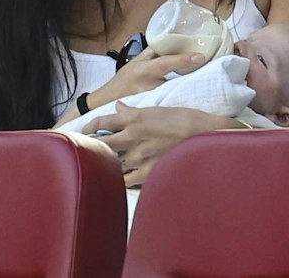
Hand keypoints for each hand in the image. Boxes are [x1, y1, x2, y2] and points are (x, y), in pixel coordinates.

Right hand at [87, 47, 205, 109]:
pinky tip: (189, 102)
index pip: (165, 62)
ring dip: (186, 90)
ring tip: (204, 87)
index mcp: (142, 70)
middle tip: (209, 71)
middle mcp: (146, 85)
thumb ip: (152, 52)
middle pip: (173, 80)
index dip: (182, 59)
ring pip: (172, 94)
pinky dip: (177, 101)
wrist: (103, 104)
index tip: (200, 57)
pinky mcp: (151, 111)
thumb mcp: (134, 63)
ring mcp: (149, 101)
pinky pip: (167, 105)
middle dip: (190, 76)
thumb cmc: (121, 81)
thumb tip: (170, 39)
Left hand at [96, 105, 241, 185]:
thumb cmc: (183, 118)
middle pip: (101, 142)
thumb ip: (133, 110)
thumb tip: (118, 108)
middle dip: (92, 144)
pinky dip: (119, 178)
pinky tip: (117, 178)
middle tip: (87, 146)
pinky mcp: (146, 171)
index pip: (103, 121)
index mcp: (134, 118)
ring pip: (110, 162)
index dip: (90, 125)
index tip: (86, 129)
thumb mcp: (157, 108)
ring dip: (105, 162)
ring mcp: (138, 156)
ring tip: (100, 163)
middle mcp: (132, 137)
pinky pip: (125, 179)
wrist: (202, 135)